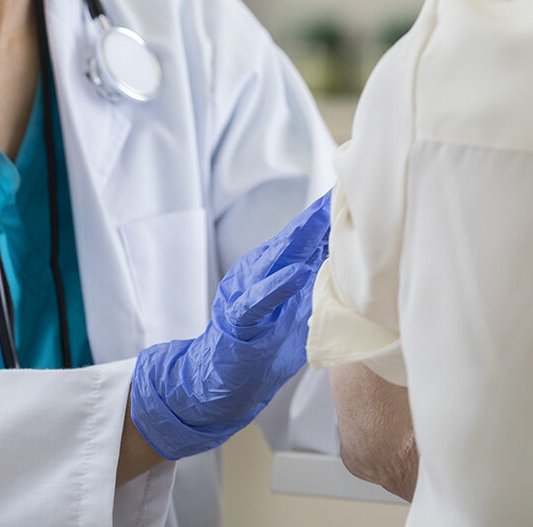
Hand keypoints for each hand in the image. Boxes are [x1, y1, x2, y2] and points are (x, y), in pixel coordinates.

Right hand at [128, 190, 330, 459]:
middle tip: (344, 193)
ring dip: (300, 240)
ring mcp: (244, 292)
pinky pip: (258, 299)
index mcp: (272, 270)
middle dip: (318, 218)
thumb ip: (317, 289)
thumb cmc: (263, 347)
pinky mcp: (237, 318)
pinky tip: (295, 274)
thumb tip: (353, 269)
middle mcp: (257, 272)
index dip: (327, 218)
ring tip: (324, 220)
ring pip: (274, 260)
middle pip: (292, 241)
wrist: (219, 380)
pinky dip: (276, 285)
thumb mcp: (297, 314)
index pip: (304, 240)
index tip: (353, 196)